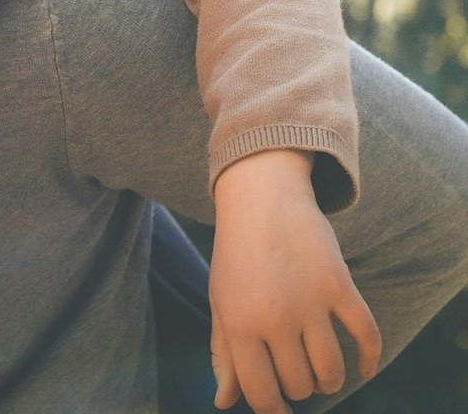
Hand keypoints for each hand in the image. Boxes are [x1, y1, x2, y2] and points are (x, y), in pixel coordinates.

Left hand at [209, 150, 381, 413]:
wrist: (260, 197)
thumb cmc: (236, 255)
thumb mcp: (221, 301)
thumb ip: (224, 354)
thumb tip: (224, 403)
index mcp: (239, 324)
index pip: (262, 394)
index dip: (273, 409)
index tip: (279, 406)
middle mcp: (275, 317)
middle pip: (300, 385)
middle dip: (298, 386)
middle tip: (293, 369)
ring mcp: (310, 301)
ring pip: (332, 372)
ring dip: (328, 380)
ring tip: (319, 370)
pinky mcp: (340, 284)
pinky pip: (367, 336)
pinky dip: (369, 360)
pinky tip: (362, 368)